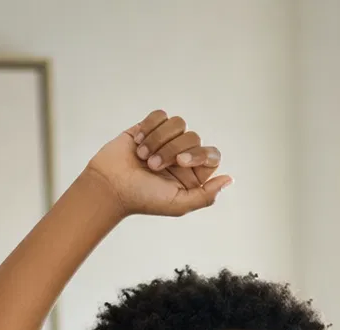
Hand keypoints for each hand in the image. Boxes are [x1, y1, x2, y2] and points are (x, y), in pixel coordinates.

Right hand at [85, 109, 231, 217]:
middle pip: (193, 137)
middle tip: (153, 166)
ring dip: (158, 140)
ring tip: (143, 157)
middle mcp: (182, 156)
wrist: (110, 184)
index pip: (211, 154)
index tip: (180, 162)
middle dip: (171, 150)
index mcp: (193, 175)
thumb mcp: (179, 204)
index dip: (198, 154)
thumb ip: (206, 196)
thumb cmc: (143, 198)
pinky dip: (149, 128)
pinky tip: (138, 143)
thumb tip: (229, 179)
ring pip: (178, 123)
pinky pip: (160, 115)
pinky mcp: (149, 127)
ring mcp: (166, 140)